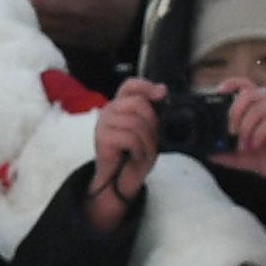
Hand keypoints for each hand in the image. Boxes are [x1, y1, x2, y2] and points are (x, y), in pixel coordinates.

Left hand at [9, 0, 140, 54]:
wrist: (136, 22)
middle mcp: (76, 8)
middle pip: (38, 5)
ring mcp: (72, 27)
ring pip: (39, 22)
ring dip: (21, 14)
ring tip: (5, 5)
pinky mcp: (71, 40)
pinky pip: (46, 34)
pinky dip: (33, 27)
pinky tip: (20, 21)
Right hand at [85, 78, 164, 220]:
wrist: (118, 180)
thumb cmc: (134, 154)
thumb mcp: (148, 129)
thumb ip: (152, 109)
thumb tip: (162, 89)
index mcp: (120, 105)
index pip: (130, 85)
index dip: (146, 86)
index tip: (162, 93)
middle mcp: (109, 110)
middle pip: (139, 103)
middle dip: (153, 123)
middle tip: (152, 140)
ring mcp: (103, 123)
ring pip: (136, 123)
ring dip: (148, 141)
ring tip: (144, 152)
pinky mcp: (102, 138)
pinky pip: (130, 138)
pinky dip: (139, 150)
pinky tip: (136, 157)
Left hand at [220, 84, 265, 199]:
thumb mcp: (250, 159)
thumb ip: (231, 156)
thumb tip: (210, 154)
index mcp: (262, 111)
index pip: (248, 86)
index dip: (233, 84)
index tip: (219, 92)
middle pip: (251, 93)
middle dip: (235, 110)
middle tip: (230, 131)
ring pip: (262, 106)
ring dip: (247, 126)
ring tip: (244, 146)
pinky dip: (260, 132)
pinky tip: (256, 145)